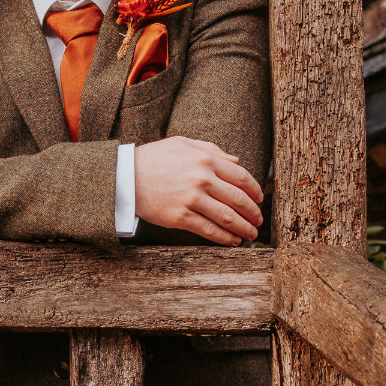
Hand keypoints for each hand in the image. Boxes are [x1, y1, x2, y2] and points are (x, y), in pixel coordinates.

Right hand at [134, 136, 263, 245]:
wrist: (125, 176)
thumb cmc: (154, 158)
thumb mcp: (183, 144)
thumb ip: (212, 150)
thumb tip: (237, 162)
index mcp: (206, 159)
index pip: (241, 177)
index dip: (255, 191)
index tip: (260, 199)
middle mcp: (202, 179)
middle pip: (238, 199)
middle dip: (253, 212)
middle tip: (259, 220)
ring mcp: (192, 199)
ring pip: (228, 218)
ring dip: (244, 228)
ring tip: (250, 234)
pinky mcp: (180, 217)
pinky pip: (209, 230)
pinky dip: (225, 238)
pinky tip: (233, 241)